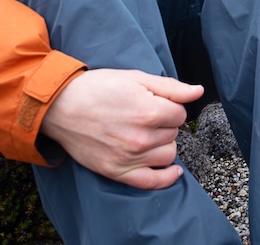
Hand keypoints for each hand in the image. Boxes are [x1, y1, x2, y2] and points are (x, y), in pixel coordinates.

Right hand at [41, 69, 203, 189]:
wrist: (61, 106)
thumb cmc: (98, 88)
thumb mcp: (136, 78)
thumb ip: (172, 87)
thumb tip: (198, 92)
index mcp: (149, 112)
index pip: (180, 114)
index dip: (171, 106)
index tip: (156, 103)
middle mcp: (141, 138)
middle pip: (174, 134)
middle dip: (165, 124)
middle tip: (145, 115)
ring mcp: (129, 158)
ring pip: (168, 155)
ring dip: (163, 144)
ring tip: (146, 133)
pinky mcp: (116, 172)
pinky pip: (151, 182)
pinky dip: (166, 178)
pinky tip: (174, 172)